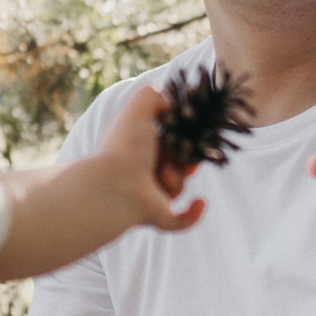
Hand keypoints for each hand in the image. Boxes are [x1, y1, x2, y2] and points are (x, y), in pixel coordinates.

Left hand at [80, 85, 205, 232]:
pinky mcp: (156, 216)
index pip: (168, 144)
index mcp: (139, 148)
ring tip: (163, 175)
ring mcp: (148, 196)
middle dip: (183, 161)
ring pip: (178, 189)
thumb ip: (154, 95)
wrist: (114, 183)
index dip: (181, 140)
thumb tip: (171, 103)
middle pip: (176, 166)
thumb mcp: (139, 108)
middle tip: (181, 158)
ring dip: (176, 180)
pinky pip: (181, 220)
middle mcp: (142, 172)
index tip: (188, 137)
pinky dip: (193, 213)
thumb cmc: (126, 145)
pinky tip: (200, 201)